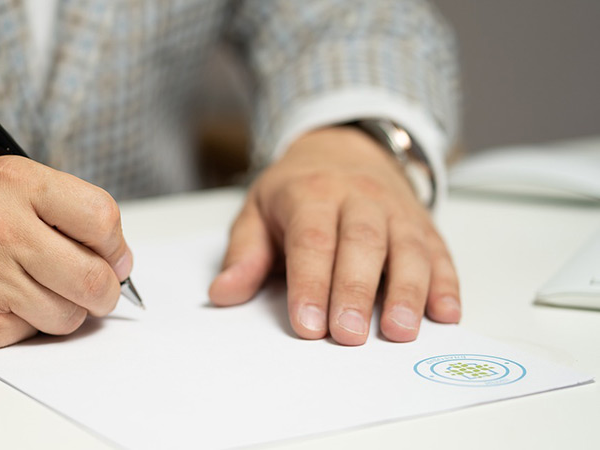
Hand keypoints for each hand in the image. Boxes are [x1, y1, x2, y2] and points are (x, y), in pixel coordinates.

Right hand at [0, 157, 132, 349]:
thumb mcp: (1, 184)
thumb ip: (59, 210)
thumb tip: (115, 258)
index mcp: (17, 183)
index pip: (101, 218)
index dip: (116, 246)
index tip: (113, 258)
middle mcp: (3, 228)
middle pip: (95, 278)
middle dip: (103, 291)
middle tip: (93, 289)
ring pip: (69, 315)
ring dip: (62, 310)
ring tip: (32, 290)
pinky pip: (31, 334)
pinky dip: (25, 324)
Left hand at [208, 126, 460, 344]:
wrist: (343, 148)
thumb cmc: (296, 190)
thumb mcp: (257, 211)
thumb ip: (244, 255)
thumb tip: (223, 293)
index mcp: (311, 194)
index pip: (311, 240)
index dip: (310, 284)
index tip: (307, 325)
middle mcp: (359, 197)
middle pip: (362, 244)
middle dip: (355, 291)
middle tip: (348, 336)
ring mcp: (396, 210)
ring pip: (407, 248)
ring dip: (407, 291)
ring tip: (400, 331)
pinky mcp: (424, 224)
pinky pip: (439, 251)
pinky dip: (446, 284)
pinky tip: (445, 314)